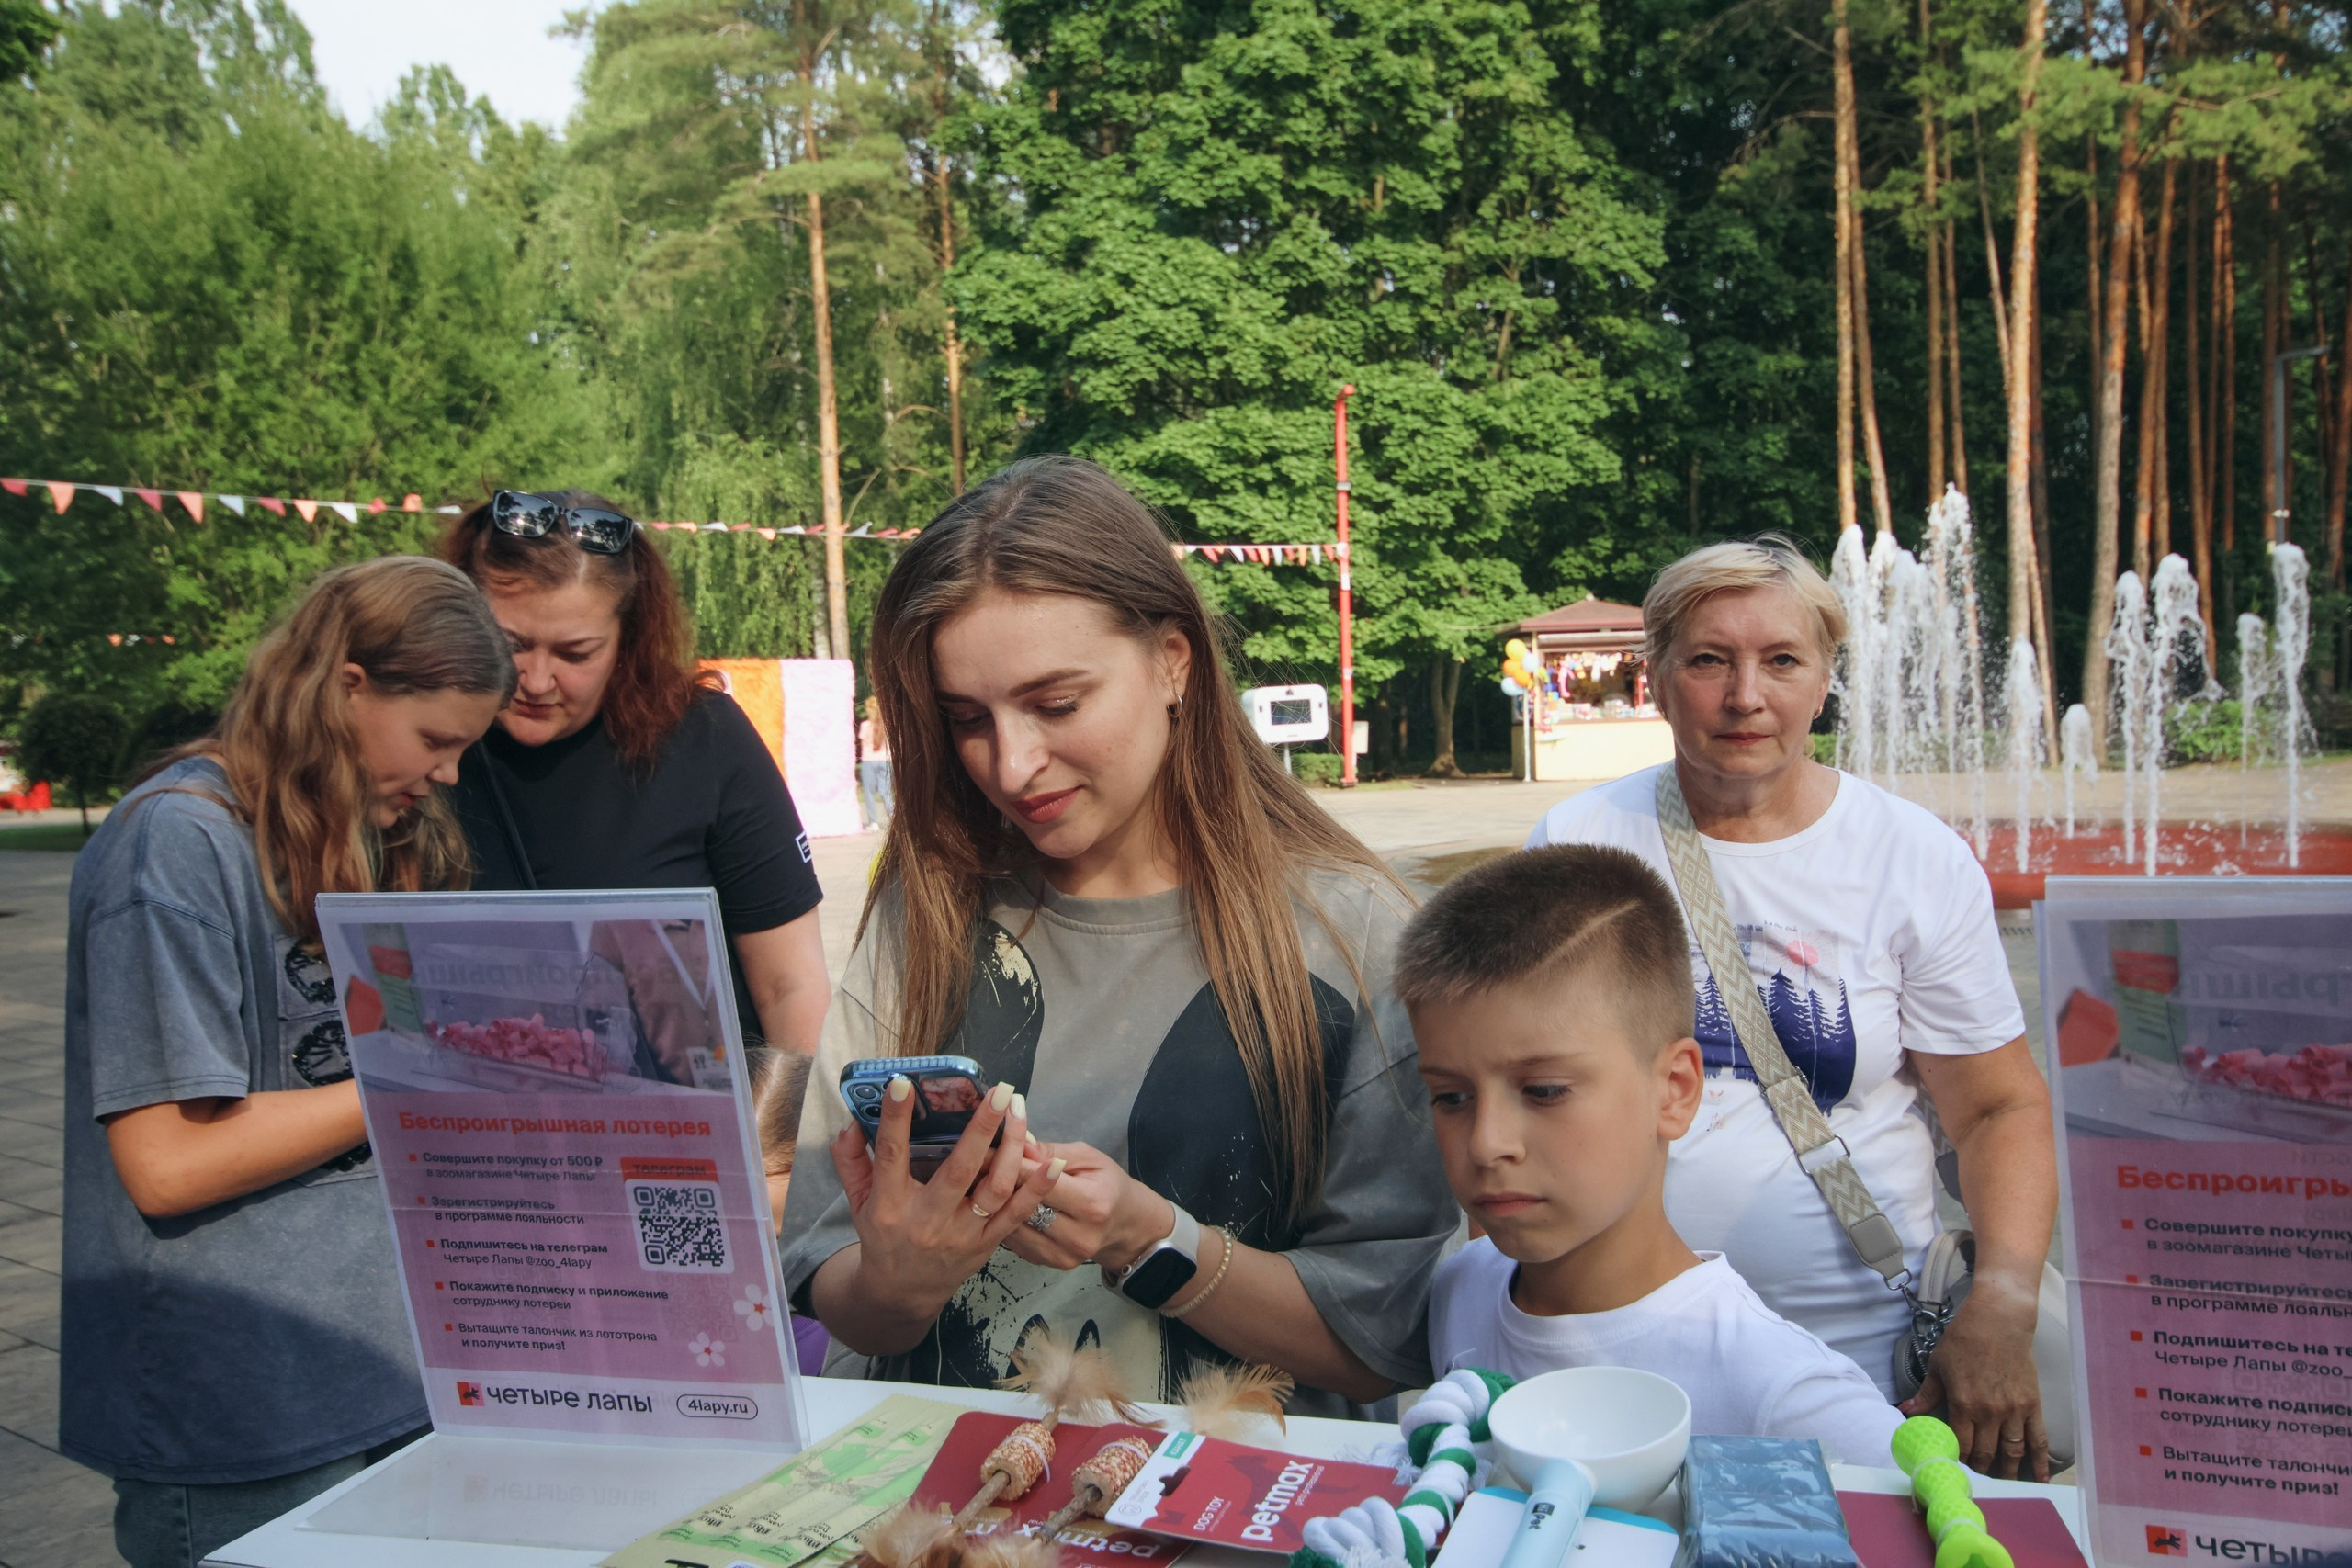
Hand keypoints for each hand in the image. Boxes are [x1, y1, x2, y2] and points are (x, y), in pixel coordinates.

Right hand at [827, 1076, 1058, 1324]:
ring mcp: (960, 1234)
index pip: (891, 1155)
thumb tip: (850, 1123)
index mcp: (889, 1205)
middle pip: (958, 1170)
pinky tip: (1053, 1161)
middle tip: (999, 1091)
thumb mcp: (857, 1201)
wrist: (902, 1293)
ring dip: (1013, 1149)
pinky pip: (1017, 1216)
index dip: (896, 1119)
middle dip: (981, 1128)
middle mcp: (927, 1220)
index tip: (905, 1084)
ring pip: (994, 1189)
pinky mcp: (985, 1245)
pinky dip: (1037, 1189)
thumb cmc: (881, 1236)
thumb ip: (850, 1161)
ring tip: (1020, 1110)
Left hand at [996, 1139, 1171, 1276]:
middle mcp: (1078, 1236)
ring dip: (995, 1205)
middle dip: (998, 1183)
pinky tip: (994, 1206)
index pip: (1042, 1182)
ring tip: (981, 1183)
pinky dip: (1003, 1222)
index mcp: (1092, 1204)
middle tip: (977, 1164)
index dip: (1013, 1162)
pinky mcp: (1048, 1264)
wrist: (1124, 1226)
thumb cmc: (1107, 1184)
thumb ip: (1052, 1152)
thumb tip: (1018, 1144)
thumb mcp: (1089, 1158)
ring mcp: (1062, 1255)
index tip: (990, 1146)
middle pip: (1024, 1207)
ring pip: (1014, 1226)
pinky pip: (1015, 1241)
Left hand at [1901, 1274, 2049, 1480]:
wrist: (1999, 1320)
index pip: (1960, 1445)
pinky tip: (2040, 1478)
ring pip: (2011, 1452)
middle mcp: (1990, 1412)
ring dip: (2007, 1472)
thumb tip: (1906, 1410)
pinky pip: (2038, 1439)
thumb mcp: (1939, 1364)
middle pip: (1985, 1454)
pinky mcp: (2032, 1405)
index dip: (1957, 1462)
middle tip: (1976, 1484)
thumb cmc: (1965, 1339)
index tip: (1953, 1473)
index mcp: (1963, 1404)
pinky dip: (2040, 1462)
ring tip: (2002, 1487)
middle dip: (1980, 1471)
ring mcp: (2014, 1411)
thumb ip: (1926, 1393)